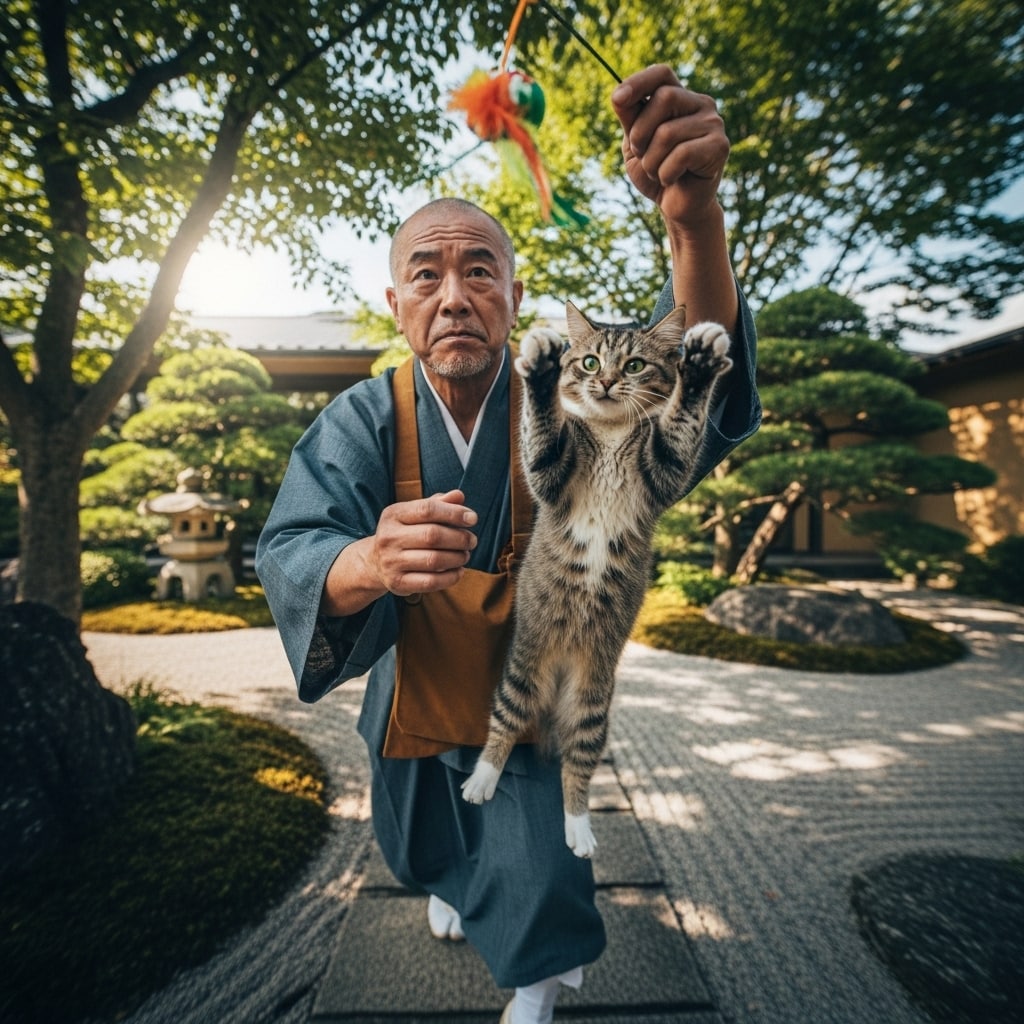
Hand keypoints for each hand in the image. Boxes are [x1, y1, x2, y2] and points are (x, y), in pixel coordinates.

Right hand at [367, 489, 477, 597]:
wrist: (376, 562)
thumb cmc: (405, 533)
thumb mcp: (415, 514)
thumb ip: (437, 503)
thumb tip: (459, 495)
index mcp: (393, 514)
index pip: (427, 510)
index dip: (454, 513)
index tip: (473, 519)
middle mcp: (388, 537)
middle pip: (432, 536)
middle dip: (459, 538)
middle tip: (472, 540)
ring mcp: (391, 562)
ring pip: (434, 560)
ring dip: (457, 558)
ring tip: (465, 555)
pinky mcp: (397, 583)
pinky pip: (431, 582)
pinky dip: (451, 577)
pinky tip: (459, 571)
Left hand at [612, 64, 728, 228]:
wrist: (677, 207)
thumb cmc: (656, 172)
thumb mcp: (635, 144)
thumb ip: (630, 119)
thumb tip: (618, 95)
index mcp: (681, 98)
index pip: (662, 74)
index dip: (639, 82)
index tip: (617, 99)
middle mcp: (701, 104)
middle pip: (664, 98)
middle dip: (641, 132)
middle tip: (642, 155)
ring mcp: (714, 124)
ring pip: (668, 132)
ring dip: (651, 160)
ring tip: (658, 172)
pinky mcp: (720, 147)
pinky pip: (681, 154)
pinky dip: (665, 173)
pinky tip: (672, 179)